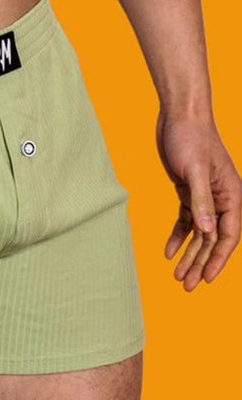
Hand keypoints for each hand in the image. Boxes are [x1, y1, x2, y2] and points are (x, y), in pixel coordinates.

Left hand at [156, 109, 241, 289]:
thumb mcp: (194, 170)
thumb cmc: (191, 137)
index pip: (228, 236)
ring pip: (199, 233)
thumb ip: (201, 201)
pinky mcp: (188, 190)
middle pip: (212, 239)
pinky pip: (186, 219)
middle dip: (200, 263)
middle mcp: (222, 198)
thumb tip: (207, 232)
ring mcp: (205, 195)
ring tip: (177, 276)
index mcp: (231, 195)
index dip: (218, 259)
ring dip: (189, 254)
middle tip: (185, 285)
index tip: (205, 279)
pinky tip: (169, 251)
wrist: (179, 114)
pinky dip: (179, 236)